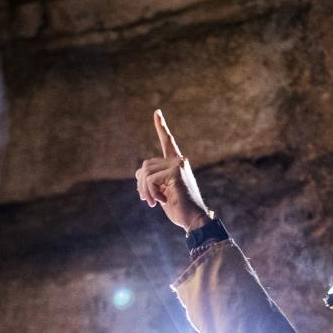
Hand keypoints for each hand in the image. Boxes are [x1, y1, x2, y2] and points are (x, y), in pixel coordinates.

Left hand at [135, 110, 209, 231]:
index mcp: (175, 164)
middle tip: (146, 200)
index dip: (161, 126)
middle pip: (145, 165)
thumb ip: (152, 180)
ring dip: (145, 191)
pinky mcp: (176, 172)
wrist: (193, 220)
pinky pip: (151, 180)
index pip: (167, 142)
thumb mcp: (161, 192)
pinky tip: (160, 202)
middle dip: (141, 184)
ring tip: (153, 203)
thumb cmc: (178, 208)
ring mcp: (178, 164)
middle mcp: (178, 161)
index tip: (157, 112)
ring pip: (145, 173)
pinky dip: (151, 193)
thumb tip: (138, 173)